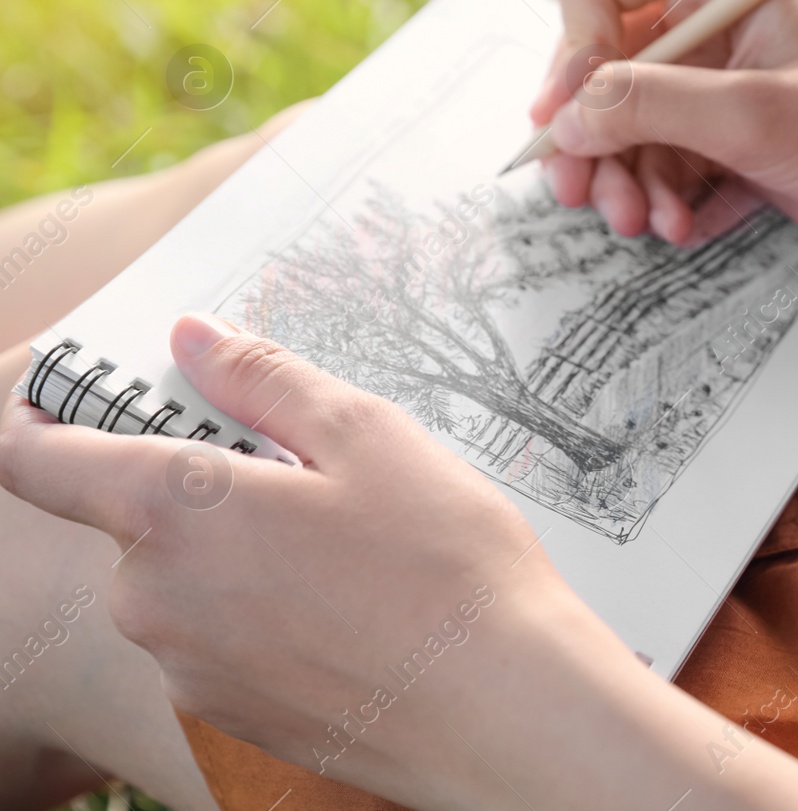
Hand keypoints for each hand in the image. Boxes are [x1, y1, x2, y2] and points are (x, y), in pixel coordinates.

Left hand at [0, 314, 635, 807]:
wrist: (500, 709)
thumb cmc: (444, 569)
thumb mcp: (367, 435)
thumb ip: (264, 378)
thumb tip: (194, 339)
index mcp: (173, 510)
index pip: (39, 458)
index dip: (43, 415)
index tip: (75, 392)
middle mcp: (153, 596)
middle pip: (135, 514)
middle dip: (202, 481)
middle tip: (303, 468)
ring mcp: (186, 664)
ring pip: (186, 576)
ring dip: (240, 546)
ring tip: (351, 544)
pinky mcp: (227, 711)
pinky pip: (219, 633)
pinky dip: (265, 606)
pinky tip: (352, 602)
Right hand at [531, 0, 797, 274]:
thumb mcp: (757, 118)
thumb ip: (650, 109)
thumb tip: (564, 121)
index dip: (570, 54)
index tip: (566, 125)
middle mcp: (712, 14)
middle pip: (598, 62)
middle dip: (592, 135)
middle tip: (585, 197)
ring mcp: (722, 78)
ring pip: (625, 122)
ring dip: (625, 179)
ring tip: (645, 222)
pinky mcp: (735, 136)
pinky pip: (665, 162)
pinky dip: (665, 198)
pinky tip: (685, 228)